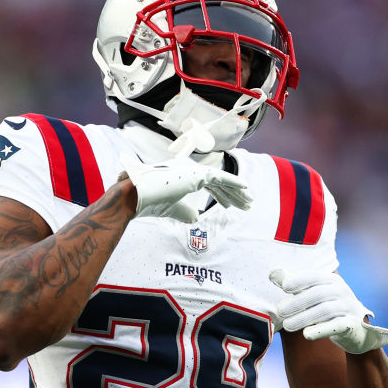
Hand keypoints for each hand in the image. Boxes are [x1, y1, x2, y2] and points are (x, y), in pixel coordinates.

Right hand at [119, 155, 251, 222]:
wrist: (137, 195)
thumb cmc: (149, 202)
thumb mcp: (172, 209)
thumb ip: (184, 212)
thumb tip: (196, 218)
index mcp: (182, 175)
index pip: (207, 183)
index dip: (221, 194)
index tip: (230, 205)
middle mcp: (189, 170)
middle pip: (218, 182)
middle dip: (233, 194)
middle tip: (246, 204)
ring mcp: (193, 170)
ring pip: (222, 181)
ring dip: (237, 192)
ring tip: (250, 202)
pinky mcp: (197, 174)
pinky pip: (221, 178)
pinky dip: (234, 182)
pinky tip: (246, 188)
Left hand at [269, 268, 387, 353]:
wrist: (356, 329)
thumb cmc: (328, 307)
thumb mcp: (312, 293)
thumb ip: (294, 283)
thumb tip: (272, 274)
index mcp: (331, 280)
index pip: (314, 277)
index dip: (299, 280)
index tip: (284, 286)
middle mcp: (342, 291)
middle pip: (318, 294)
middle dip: (297, 302)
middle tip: (280, 311)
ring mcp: (348, 308)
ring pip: (325, 310)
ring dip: (304, 317)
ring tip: (287, 326)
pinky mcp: (351, 325)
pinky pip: (337, 326)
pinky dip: (321, 330)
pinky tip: (306, 335)